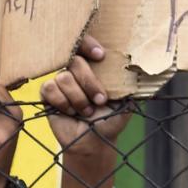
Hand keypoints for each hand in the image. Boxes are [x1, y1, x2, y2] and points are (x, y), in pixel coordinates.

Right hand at [41, 35, 129, 152]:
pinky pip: (50, 88)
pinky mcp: (46, 93)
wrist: (94, 141)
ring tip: (86, 111)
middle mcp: (75, 71)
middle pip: (75, 61)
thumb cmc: (111, 120)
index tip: (100, 56)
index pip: (86, 45)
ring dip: (78, 98)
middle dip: (89, 82)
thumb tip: (141, 65)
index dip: (89, 45)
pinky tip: (70, 112)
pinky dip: (63, 103)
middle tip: (100, 100)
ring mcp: (60, 80)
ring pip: (63, 77)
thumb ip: (129, 84)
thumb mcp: (126, 101)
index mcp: (94, 68)